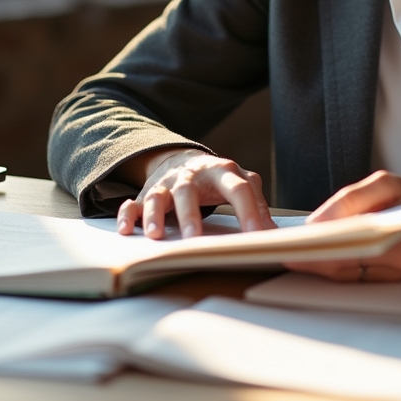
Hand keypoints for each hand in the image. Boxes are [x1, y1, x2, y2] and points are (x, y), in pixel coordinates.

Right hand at [115, 148, 274, 239]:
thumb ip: (258, 203)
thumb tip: (273, 233)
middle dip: (190, 214)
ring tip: (155, 237)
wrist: (186, 160)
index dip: (249, 211)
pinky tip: (126, 230)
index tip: (256, 236)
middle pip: (190, 190)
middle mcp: (192, 175)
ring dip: (155, 215)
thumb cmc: (219, 179)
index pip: (238, 189)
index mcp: (223, 171)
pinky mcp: (147, 193)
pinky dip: (128, 214)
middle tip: (194, 240)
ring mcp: (167, 184)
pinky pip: (134, 203)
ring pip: (158, 196)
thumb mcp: (241, 182)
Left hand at [284, 170, 400, 281]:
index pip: (344, 249)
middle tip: (281, 253)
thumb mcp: (387, 183)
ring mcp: (394, 277)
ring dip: (318, 267)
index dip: (314, 250)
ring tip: (291, 254)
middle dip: (310, 261)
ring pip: (345, 276)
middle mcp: (395, 264)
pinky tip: (316, 258)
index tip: (287, 247)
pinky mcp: (392, 283)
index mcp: (396, 238)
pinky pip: (356, 278)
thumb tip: (316, 221)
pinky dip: (334, 269)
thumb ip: (351, 200)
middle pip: (341, 268)